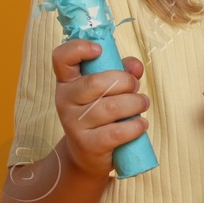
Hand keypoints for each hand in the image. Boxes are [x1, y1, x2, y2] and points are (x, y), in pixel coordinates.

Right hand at [52, 39, 149, 178]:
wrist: (89, 153)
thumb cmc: (102, 114)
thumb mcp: (110, 89)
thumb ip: (124, 71)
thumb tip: (135, 66)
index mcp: (68, 81)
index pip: (61, 58)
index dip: (78, 48)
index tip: (99, 50)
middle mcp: (65, 101)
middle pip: (96, 83)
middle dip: (126, 82)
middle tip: (136, 87)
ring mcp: (74, 124)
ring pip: (111, 107)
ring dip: (136, 103)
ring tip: (142, 104)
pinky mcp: (88, 144)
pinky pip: (118, 131)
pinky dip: (136, 126)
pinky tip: (140, 125)